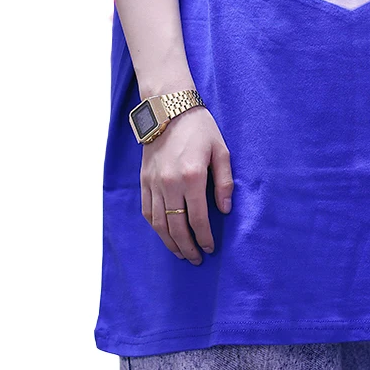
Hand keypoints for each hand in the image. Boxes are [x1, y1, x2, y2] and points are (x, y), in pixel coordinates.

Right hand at [140, 106, 233, 263]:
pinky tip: (163, 235)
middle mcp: (170, 183)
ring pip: (159, 223)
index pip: (197, 218)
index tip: (210, 248)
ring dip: (169, 242)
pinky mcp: (144, 180)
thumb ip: (224, 182)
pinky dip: (154, 227)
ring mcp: (154, 183)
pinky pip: (146, 210)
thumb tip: (225, 210)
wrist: (169, 110)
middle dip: (187, 247)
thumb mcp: (221, 151)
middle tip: (196, 259)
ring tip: (180, 253)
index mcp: (192, 177)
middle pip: (176, 227)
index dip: (204, 237)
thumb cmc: (200, 128)